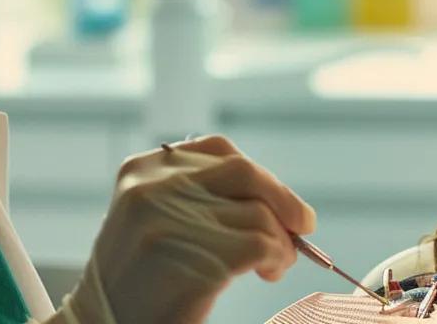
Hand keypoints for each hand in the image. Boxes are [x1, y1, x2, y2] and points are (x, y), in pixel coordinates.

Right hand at [62, 135, 315, 323]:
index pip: (218, 150)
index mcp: (140, 172)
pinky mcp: (196, 260)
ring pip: (259, 213)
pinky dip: (277, 258)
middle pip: (244, 173)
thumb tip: (274, 197)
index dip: (257, 175)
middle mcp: (152, 189)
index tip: (278, 199)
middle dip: (283, 198)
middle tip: (301, 226)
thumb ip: (194, 197)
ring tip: (272, 265)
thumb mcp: (149, 223)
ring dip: (280, 241)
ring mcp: (171, 223)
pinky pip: (261, 244)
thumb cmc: (135, 285)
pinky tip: (266, 272)